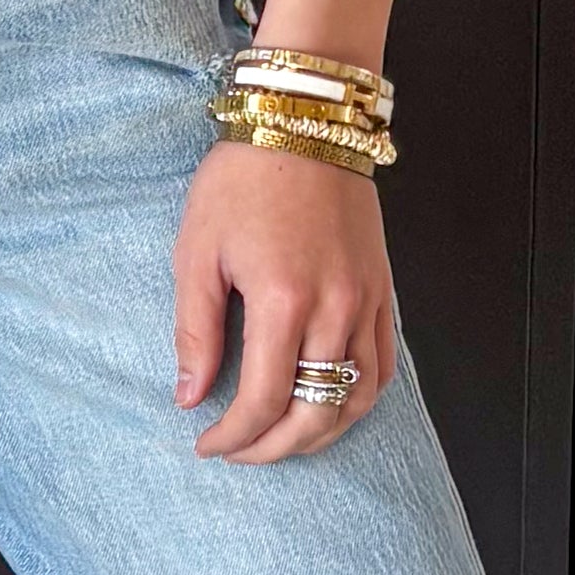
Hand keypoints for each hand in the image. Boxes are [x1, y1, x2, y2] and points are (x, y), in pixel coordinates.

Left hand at [172, 138, 396, 460]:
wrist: (304, 123)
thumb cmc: (243, 179)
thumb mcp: (197, 252)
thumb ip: (196, 331)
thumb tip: (190, 396)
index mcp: (284, 300)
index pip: (264, 400)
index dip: (234, 436)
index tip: (206, 444)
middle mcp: (335, 308)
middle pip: (316, 413)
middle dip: (273, 448)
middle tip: (238, 451)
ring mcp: (367, 301)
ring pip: (358, 398)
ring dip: (319, 432)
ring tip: (280, 439)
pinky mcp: (384, 290)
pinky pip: (383, 365)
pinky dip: (358, 398)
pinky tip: (327, 405)